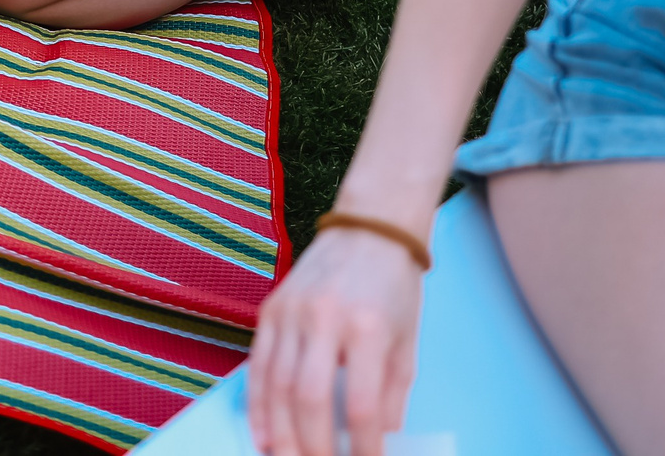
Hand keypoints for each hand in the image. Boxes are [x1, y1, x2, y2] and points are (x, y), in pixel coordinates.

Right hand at [245, 225, 422, 455]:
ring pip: (278, 385)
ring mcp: (290, 312)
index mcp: (367, 329)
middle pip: (310, 398)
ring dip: (280, 432)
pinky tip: (262, 433)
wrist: (368, 230)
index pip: (361, 405)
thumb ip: (391, 394)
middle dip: (311, 446)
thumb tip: (376, 439)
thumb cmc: (394, 290)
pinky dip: (258, 403)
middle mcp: (324, 320)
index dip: (361, 447)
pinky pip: (258, 364)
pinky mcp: (270, 309)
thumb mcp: (407, 343)